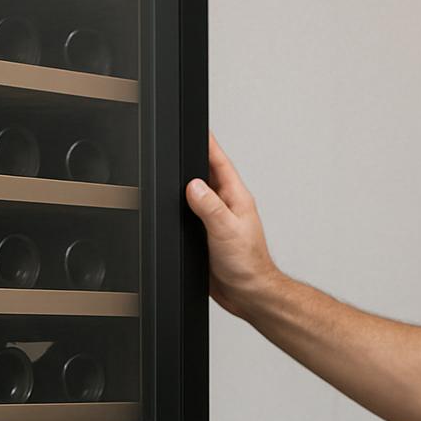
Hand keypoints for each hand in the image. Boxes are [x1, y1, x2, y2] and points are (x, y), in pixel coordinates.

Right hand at [185, 133, 278, 315]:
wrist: (249, 295)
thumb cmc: (248, 265)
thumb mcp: (226, 230)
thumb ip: (209, 206)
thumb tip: (193, 185)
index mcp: (235, 198)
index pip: (219, 161)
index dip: (207, 141)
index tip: (197, 125)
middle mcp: (225, 206)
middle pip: (204, 175)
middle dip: (190, 161)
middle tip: (177, 145)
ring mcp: (215, 221)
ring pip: (195, 196)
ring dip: (183, 188)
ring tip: (171, 174)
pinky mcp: (206, 237)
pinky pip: (190, 217)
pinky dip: (180, 212)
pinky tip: (173, 210)